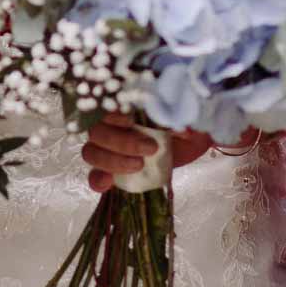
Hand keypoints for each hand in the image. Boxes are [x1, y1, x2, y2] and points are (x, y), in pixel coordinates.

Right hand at [81, 114, 214, 192]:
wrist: (193, 140)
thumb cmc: (187, 121)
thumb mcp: (187, 116)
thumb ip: (180, 118)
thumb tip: (179, 129)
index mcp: (126, 103)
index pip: (104, 106)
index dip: (111, 115)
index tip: (130, 120)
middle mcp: (112, 123)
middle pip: (96, 131)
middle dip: (121, 142)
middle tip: (150, 148)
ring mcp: (110, 147)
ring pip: (92, 151)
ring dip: (112, 161)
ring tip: (139, 165)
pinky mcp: (114, 170)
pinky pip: (96, 174)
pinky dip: (98, 179)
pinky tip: (107, 183)